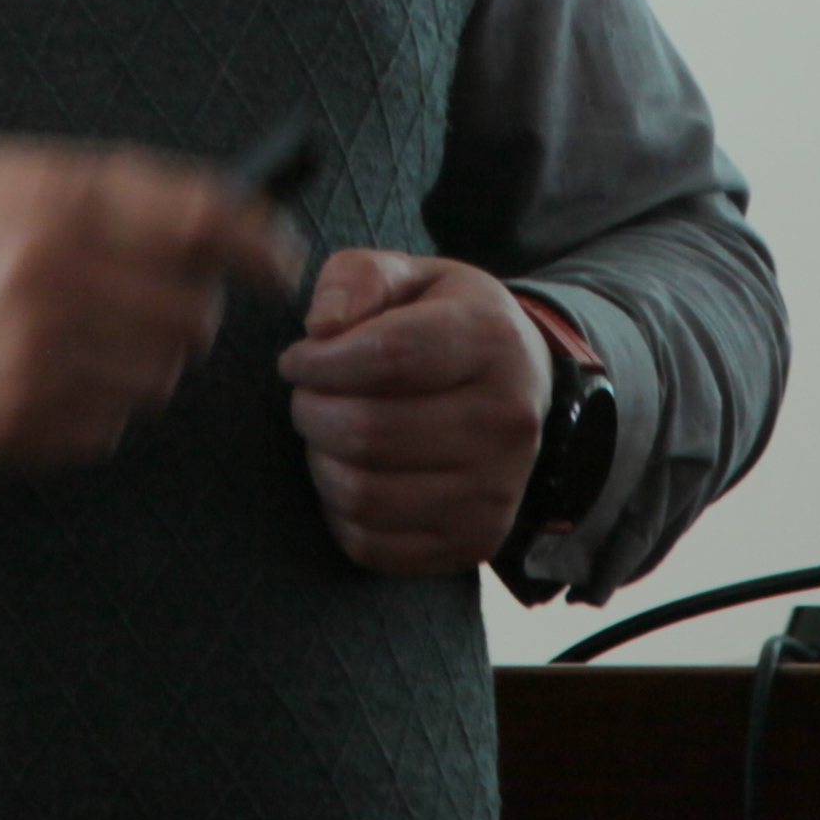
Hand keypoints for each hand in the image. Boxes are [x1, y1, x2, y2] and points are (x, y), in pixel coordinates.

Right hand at [0, 139, 305, 476]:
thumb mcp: (5, 176)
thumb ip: (110, 191)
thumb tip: (223, 218)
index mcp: (56, 201)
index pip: (203, 220)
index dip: (257, 242)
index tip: (278, 262)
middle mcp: (54, 279)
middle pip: (192, 314)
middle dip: (180, 310)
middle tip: (134, 303)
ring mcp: (37, 361)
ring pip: (157, 380)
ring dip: (135, 365)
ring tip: (69, 341)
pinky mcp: (17, 428)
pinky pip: (107, 431)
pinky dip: (90, 412)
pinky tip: (35, 381)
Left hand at [274, 250, 549, 574]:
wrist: (522, 392)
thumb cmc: (447, 325)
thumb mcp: (412, 276)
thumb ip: (358, 279)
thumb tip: (321, 328)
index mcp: (492, 341)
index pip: (386, 357)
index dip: (320, 362)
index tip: (297, 359)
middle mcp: (507, 421)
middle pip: (368, 431)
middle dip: (311, 411)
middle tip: (307, 397)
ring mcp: (496, 491)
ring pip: (363, 493)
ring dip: (320, 462)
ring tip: (326, 433)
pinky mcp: (475, 541)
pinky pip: (371, 543)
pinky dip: (339, 511)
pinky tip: (351, 473)